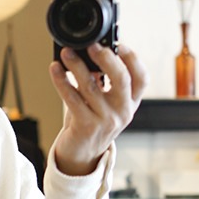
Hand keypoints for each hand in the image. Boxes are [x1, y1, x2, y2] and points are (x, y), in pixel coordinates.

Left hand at [49, 43, 147, 175]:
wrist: (81, 154)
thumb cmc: (91, 122)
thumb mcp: (103, 102)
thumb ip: (102, 81)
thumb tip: (89, 54)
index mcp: (130, 103)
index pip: (142, 78)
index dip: (133, 59)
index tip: (119, 44)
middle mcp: (122, 111)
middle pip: (122, 79)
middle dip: (106, 58)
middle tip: (92, 46)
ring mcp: (106, 120)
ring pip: (92, 86)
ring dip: (77, 66)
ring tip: (66, 53)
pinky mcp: (86, 126)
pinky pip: (72, 99)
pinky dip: (62, 82)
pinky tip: (55, 70)